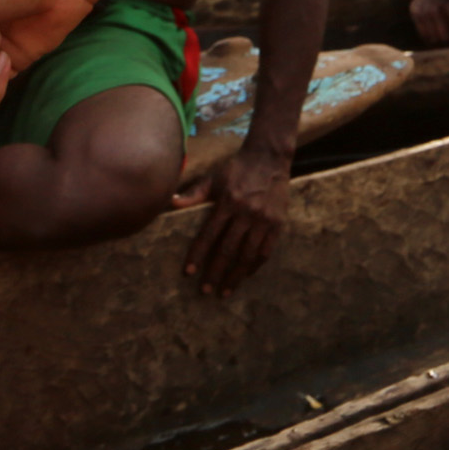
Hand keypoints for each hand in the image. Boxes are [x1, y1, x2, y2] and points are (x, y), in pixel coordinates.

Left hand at [176, 144, 291, 294]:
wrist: (269, 158)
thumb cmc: (236, 169)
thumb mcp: (213, 178)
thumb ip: (194, 194)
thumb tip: (170, 202)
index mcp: (227, 202)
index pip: (209, 235)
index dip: (198, 255)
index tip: (188, 272)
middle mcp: (246, 213)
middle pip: (228, 250)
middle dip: (215, 273)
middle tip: (205, 291)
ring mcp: (264, 220)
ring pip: (248, 255)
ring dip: (235, 276)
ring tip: (225, 291)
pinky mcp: (277, 224)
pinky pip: (266, 251)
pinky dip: (255, 266)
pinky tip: (246, 275)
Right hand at [410, 0, 448, 46]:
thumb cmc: (446, 2)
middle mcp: (437, 9)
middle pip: (446, 37)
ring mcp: (425, 12)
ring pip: (434, 38)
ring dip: (438, 42)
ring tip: (440, 39)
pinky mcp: (416, 14)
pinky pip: (423, 34)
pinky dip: (428, 39)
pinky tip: (431, 36)